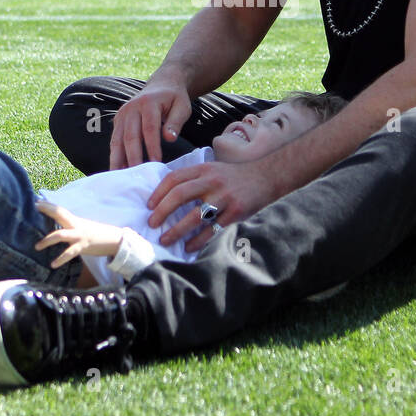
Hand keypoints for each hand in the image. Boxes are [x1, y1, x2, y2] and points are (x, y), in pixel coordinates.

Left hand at [35, 202, 123, 269]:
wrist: (113, 239)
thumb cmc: (95, 234)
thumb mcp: (82, 226)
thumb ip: (70, 226)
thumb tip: (58, 226)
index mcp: (75, 220)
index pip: (60, 210)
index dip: (49, 205)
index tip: (37, 202)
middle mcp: (76, 225)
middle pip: (60, 214)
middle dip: (48, 210)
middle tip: (34, 208)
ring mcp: (79, 235)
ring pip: (60, 235)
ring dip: (47, 240)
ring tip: (37, 247)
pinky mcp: (82, 246)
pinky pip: (69, 253)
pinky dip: (61, 259)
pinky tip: (53, 265)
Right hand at [109, 80, 192, 169]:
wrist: (162, 85)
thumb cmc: (174, 99)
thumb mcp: (182, 107)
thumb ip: (175, 122)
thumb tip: (169, 139)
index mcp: (148, 103)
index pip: (149, 128)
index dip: (152, 147)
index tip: (156, 163)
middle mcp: (131, 108)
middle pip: (130, 136)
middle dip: (133, 157)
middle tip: (137, 176)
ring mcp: (121, 114)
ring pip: (117, 140)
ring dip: (118, 160)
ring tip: (121, 178)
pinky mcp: (117, 121)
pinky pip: (115, 141)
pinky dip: (115, 156)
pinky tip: (117, 171)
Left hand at [146, 160, 278, 253]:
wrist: (266, 176)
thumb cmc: (233, 176)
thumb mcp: (212, 169)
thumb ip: (193, 178)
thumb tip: (165, 197)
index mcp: (203, 169)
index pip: (174, 178)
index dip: (158, 192)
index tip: (149, 206)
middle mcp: (212, 181)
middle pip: (180, 195)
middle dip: (162, 211)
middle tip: (151, 224)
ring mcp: (224, 197)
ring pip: (195, 216)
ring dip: (177, 230)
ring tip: (165, 240)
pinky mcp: (235, 212)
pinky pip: (212, 229)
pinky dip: (198, 240)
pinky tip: (188, 247)